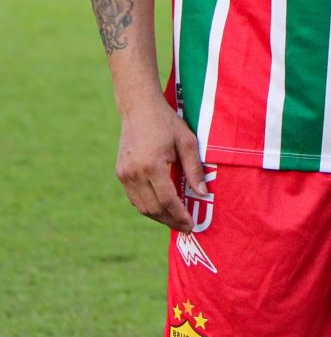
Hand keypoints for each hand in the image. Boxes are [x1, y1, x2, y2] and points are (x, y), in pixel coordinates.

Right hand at [116, 96, 207, 231]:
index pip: (167, 200)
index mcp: (152, 166)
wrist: (139, 109)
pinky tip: (162, 207)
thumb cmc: (167, 123)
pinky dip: (148, 206)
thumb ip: (194, 169)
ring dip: (159, 216)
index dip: (179, 215)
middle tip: (186, 227)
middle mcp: (134, 174)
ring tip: (176, 220)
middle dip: (170, 221)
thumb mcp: (187, 142)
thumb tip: (203, 194)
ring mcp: (124, 175)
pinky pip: (134, 198)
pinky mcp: (120, 173)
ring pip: (141, 206)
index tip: (191, 225)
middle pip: (153, 208)